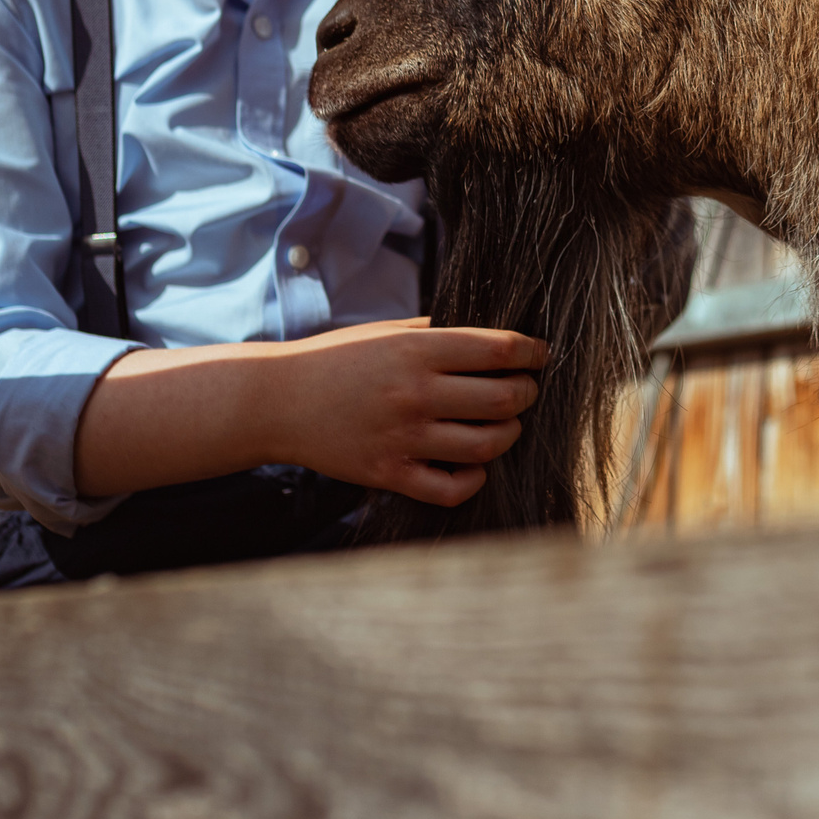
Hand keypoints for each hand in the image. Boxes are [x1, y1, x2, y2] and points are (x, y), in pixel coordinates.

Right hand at [266, 317, 546, 504]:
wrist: (277, 400)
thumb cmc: (335, 359)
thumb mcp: (385, 331)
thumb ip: (436, 332)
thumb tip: (491, 338)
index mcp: (417, 350)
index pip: (499, 351)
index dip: (532, 353)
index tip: (541, 355)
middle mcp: (415, 394)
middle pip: (503, 399)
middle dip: (527, 394)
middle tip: (527, 390)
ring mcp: (403, 437)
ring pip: (487, 445)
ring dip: (509, 434)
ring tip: (505, 425)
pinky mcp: (388, 473)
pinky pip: (452, 487)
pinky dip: (474, 478)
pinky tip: (474, 465)